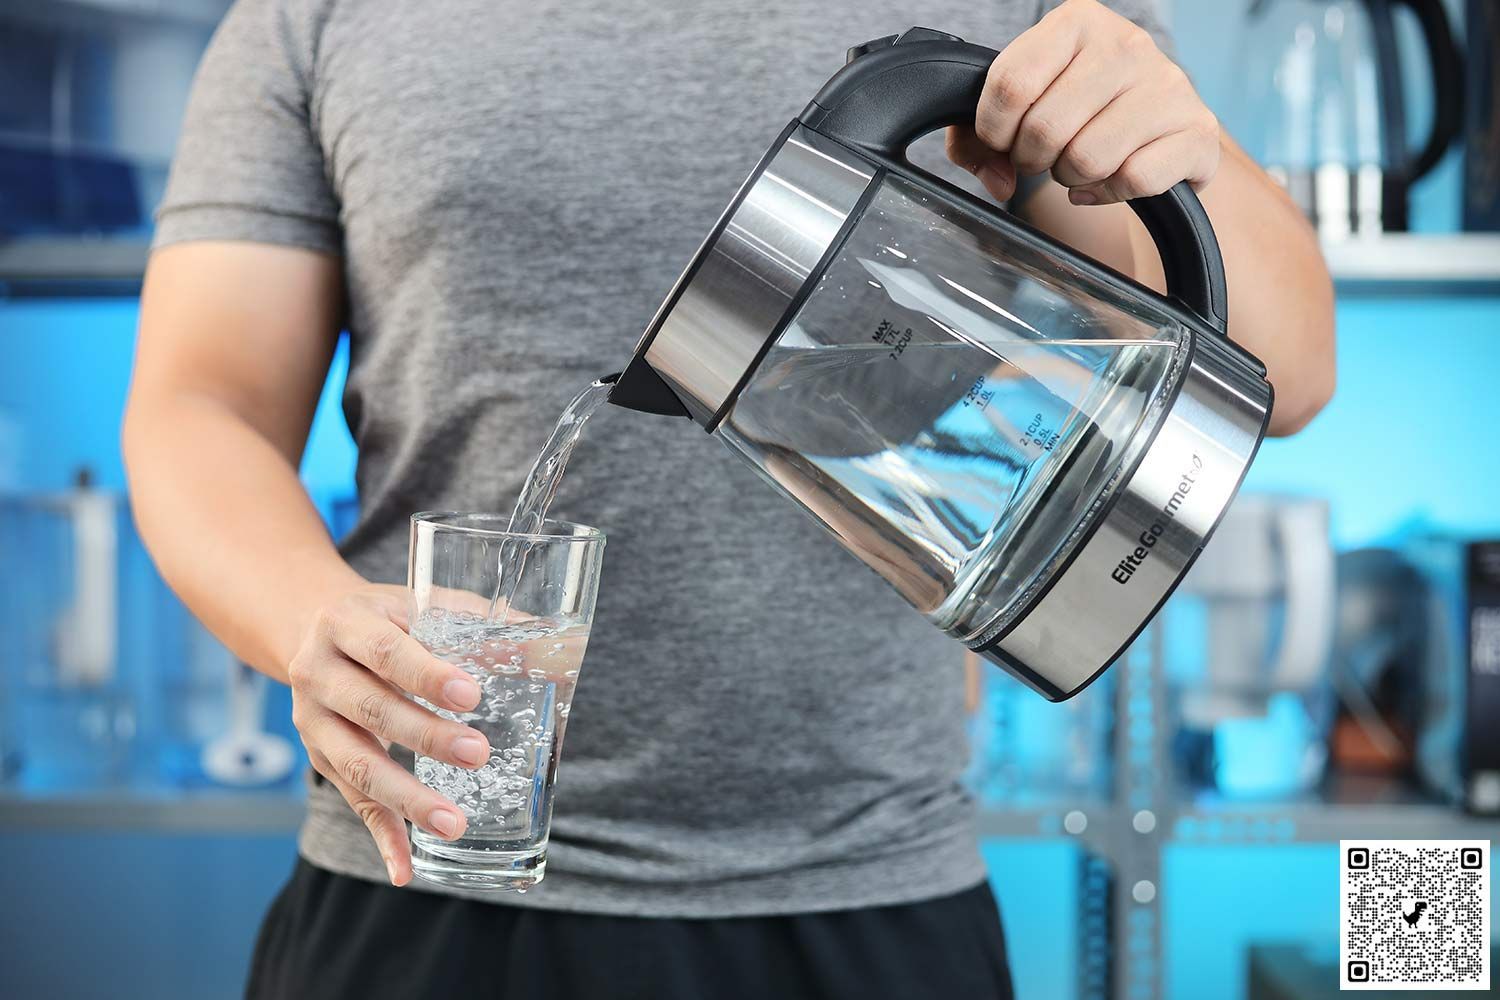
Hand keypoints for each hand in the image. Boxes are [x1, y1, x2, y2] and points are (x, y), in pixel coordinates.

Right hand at [288, 583, 489, 885]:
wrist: (315, 628)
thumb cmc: (390, 616)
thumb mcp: (423, 603)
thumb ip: (479, 622)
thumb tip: (558, 645)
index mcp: (345, 622)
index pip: (385, 651)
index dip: (426, 674)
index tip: (472, 696)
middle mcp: (317, 671)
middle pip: (371, 708)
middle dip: (426, 736)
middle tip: (479, 755)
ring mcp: (313, 720)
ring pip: (357, 764)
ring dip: (406, 798)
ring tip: (453, 823)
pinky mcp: (321, 757)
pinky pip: (352, 802)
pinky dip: (381, 837)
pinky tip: (405, 870)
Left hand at [946, 0, 1219, 205]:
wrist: (1157, 125)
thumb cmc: (1077, 112)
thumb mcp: (1020, 107)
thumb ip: (975, 138)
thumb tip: (997, 179)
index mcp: (1076, 22)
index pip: (1010, 84)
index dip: (993, 130)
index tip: (1002, 140)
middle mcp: (1127, 43)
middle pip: (1045, 128)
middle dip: (1031, 160)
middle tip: (1043, 157)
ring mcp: (1168, 85)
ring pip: (1087, 158)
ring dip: (1070, 177)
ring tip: (1077, 164)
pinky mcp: (1196, 130)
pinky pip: (1132, 179)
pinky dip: (1108, 192)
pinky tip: (1109, 179)